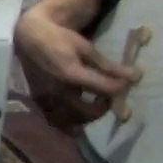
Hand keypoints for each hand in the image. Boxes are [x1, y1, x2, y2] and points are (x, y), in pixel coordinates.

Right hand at [15, 5, 139, 129]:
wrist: (27, 39)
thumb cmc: (59, 39)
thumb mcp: (85, 48)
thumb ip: (108, 66)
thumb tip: (135, 76)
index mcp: (72, 74)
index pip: (106, 90)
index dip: (121, 87)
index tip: (128, 81)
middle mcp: (58, 91)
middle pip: (90, 112)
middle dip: (105, 106)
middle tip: (109, 95)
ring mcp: (47, 99)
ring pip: (73, 121)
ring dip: (88, 116)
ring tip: (93, 103)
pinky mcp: (39, 102)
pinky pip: (56, 121)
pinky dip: (69, 123)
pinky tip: (77, 114)